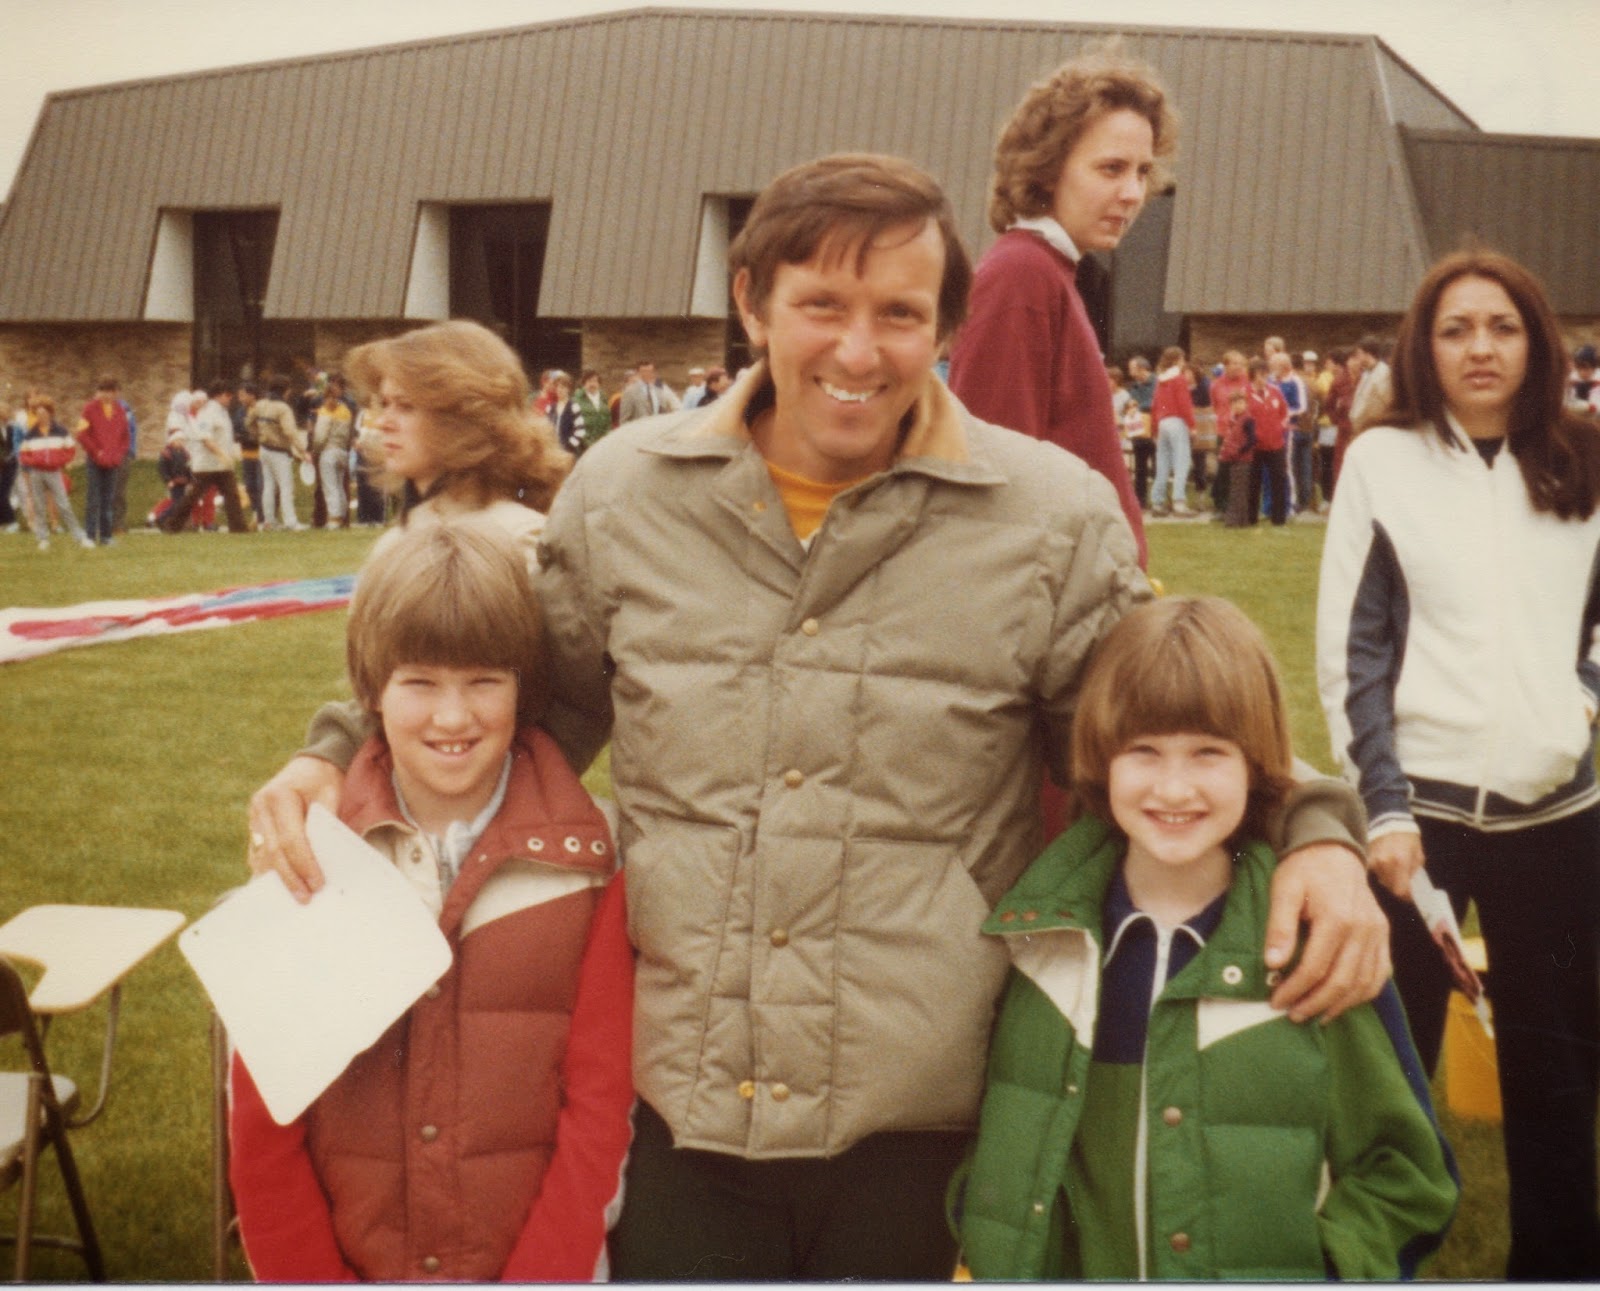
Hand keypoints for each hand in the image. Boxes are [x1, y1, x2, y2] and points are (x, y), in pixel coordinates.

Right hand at [247, 756, 344, 902]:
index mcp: (279, 796)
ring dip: (276, 878)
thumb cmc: (324, 779)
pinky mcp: (254, 823)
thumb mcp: (331, 795)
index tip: (317, 884)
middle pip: (273, 852)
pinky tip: (279, 885)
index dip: (304, 865)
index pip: (291, 840)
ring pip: (262, 854)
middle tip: (305, 898)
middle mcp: (260, 806)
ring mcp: (254, 815)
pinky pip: (259, 851)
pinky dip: (268, 868)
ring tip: (292, 897)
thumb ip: (324, 825)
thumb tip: (322, 862)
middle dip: (290, 878)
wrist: (310, 762)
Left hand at [1264, 842, 1389, 1023]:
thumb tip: (1273, 964)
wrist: (1334, 851)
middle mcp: (1364, 929)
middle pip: (1342, 981)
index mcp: (1337, 917)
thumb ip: (1279, 926)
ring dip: (1339, 1005)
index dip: (1295, 989)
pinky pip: (1380, 974)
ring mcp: (1378, 934)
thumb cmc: (1304, 870)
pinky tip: (1342, 1002)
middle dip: (1314, 1003)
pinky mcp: (1384, 936)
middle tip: (1292, 1014)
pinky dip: (1363, 994)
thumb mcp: (1283, 890)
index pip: (1316, 967)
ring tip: (1314, 1015)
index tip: (1276, 1001)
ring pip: (1364, 983)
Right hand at [1367, 831, 1425, 899]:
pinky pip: (1376, 873)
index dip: (1406, 896)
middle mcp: (1385, 864)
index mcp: (1400, 862)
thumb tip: (1411, 884)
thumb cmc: (1407, 837)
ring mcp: (1375, 862)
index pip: (1400, 890)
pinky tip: (1388, 868)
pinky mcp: (1369, 859)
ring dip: (1390, 881)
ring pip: (1382, 881)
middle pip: (1390, 887)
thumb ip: (1413, 871)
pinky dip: (1382, 874)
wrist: (1389, 821)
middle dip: (1399, 888)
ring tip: (1396, 873)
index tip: (1410, 896)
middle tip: (1405, 884)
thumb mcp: (1418, 854)